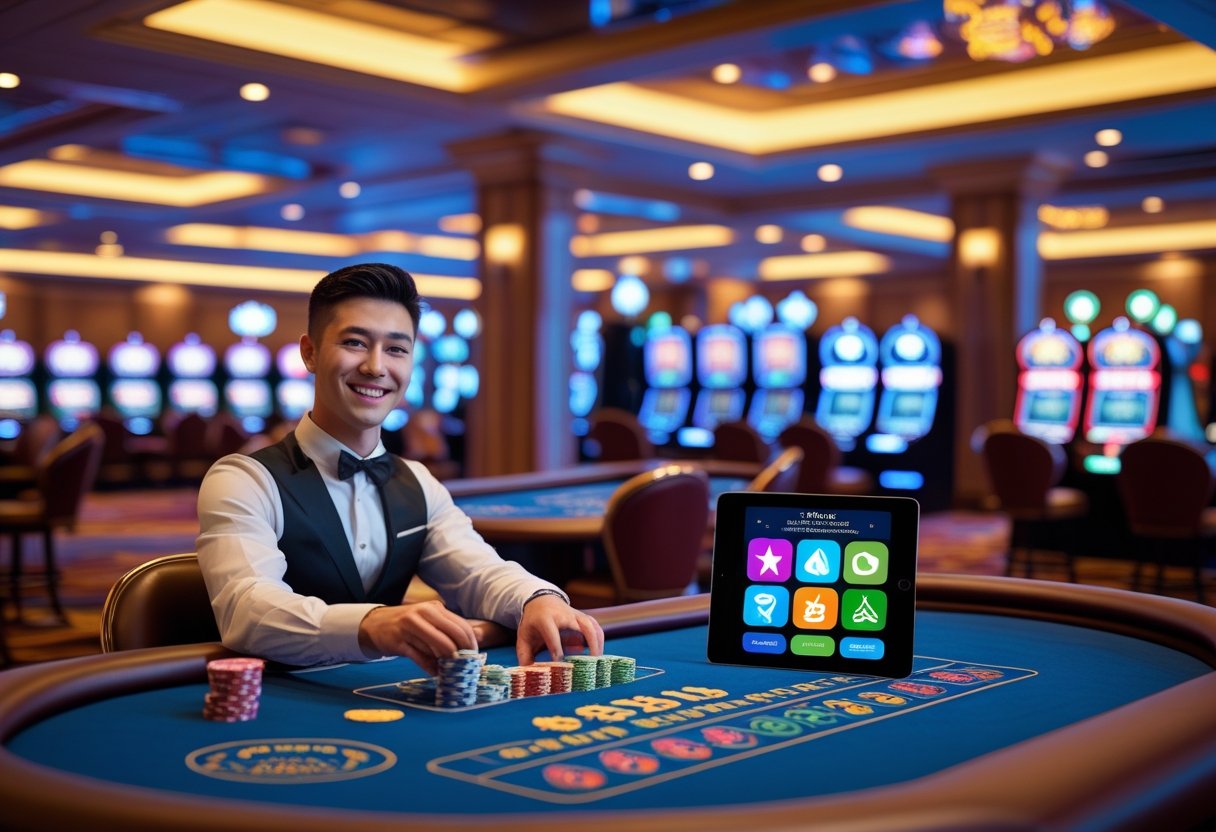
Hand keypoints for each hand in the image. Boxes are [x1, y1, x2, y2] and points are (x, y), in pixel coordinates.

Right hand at [358, 600, 476, 675]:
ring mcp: (410, 626)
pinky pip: (420, 658)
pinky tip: (435, 673)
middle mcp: (424, 613)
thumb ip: (446, 631)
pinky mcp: (398, 642)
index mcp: (435, 608)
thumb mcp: (428, 620)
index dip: (471, 643)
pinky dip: (430, 668)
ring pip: (437, 647)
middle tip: (464, 666)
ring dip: (446, 662)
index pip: (461, 626)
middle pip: (452, 636)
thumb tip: (467, 651)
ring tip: (450, 671)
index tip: (474, 657)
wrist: (374, 623)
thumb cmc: (407, 624)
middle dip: (462, 654)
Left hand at [516, 594, 604, 665]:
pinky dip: (599, 639)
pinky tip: (598, 653)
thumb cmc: (532, 622)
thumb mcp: (523, 636)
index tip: (560, 664)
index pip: (553, 635)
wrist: (541, 600)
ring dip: (597, 642)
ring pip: (592, 625)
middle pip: (582, 626)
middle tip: (591, 663)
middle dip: (590, 643)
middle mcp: (563, 615)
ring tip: (597, 660)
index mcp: (546, 619)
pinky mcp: (583, 617)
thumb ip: (524, 655)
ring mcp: (575, 615)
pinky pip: (595, 626)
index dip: (557, 650)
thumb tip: (528, 675)